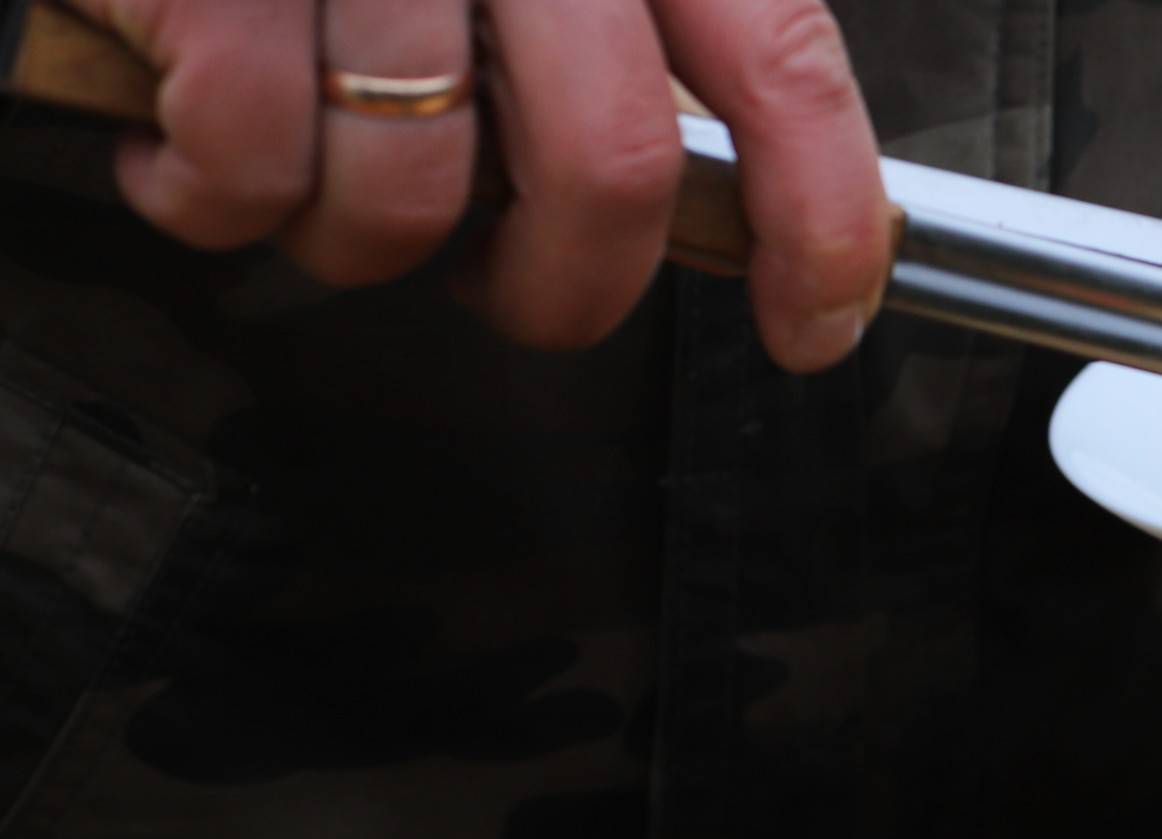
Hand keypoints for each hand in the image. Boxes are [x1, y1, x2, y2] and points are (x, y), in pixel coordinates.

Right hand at [87, 0, 891, 370]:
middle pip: (608, 165)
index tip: (814, 325)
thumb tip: (716, 198)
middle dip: (566, 288)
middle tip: (513, 294)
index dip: (819, 222)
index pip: (778, 60)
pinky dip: (208, 197)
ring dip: (358, 244)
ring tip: (316, 187)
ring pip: (412, 191)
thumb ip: (625, 30)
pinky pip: (246, 160)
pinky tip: (183, 148)